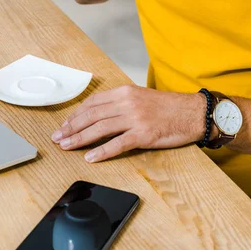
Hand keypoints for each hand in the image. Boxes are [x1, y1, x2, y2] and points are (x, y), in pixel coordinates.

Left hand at [51, 85, 205, 162]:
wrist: (192, 112)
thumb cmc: (168, 107)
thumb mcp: (141, 97)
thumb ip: (121, 103)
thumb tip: (100, 113)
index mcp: (124, 92)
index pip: (93, 102)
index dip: (75, 114)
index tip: (64, 124)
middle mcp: (127, 102)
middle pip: (91, 115)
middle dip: (71, 126)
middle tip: (57, 137)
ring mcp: (135, 118)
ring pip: (100, 128)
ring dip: (79, 138)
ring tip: (66, 146)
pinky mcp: (144, 134)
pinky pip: (118, 144)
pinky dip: (102, 151)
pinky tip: (90, 158)